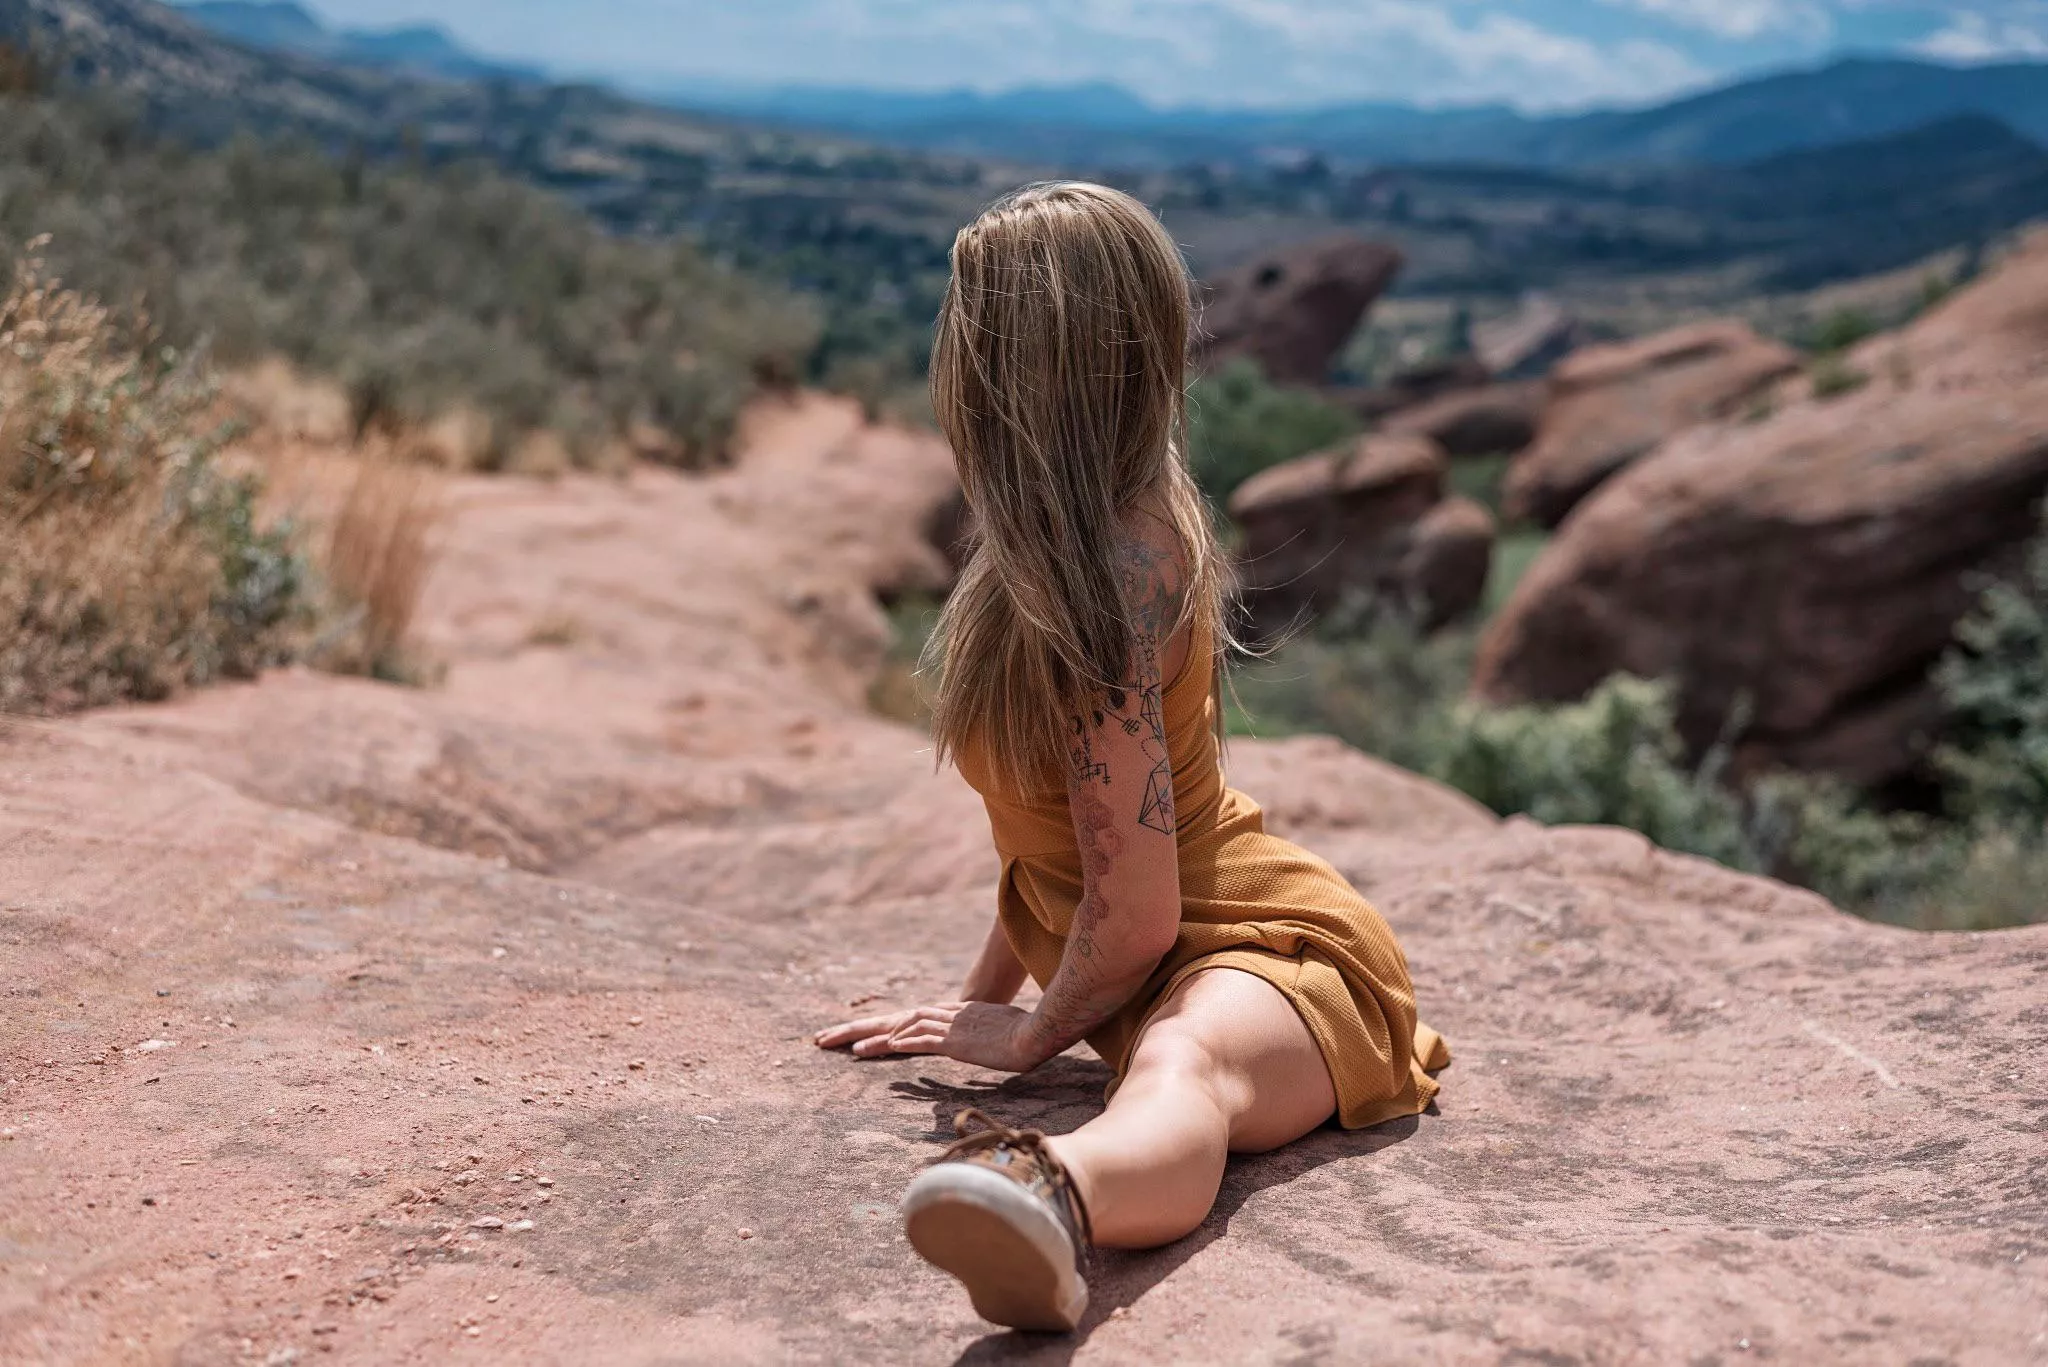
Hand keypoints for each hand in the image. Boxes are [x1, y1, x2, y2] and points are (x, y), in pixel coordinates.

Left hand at [813, 1001, 1042, 1071]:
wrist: (1038, 1033)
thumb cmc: (1026, 1035)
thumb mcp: (998, 1034)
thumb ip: (986, 1037)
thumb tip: (986, 1043)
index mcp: (956, 1014)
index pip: (914, 1018)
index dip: (887, 1026)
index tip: (865, 1038)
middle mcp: (948, 1015)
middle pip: (898, 1017)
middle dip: (862, 1027)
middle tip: (827, 1038)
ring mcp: (950, 1026)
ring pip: (901, 1027)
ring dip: (870, 1038)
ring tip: (843, 1048)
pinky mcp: (955, 1041)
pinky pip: (919, 1041)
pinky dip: (895, 1044)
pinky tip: (874, 1052)